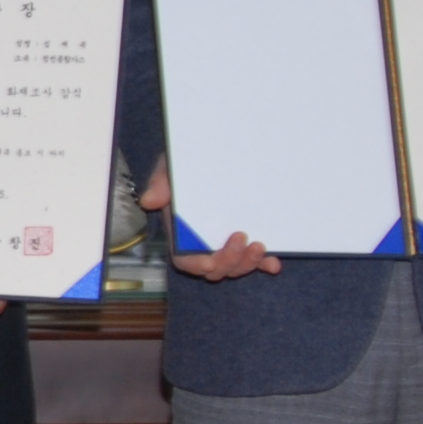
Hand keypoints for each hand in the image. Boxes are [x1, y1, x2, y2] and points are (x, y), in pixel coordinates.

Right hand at [138, 160, 277, 281]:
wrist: (209, 155)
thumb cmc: (185, 165)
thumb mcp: (170, 169)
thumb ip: (160, 184)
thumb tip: (148, 201)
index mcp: (181, 233)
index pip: (184, 260)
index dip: (195, 265)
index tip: (208, 263)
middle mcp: (204, 244)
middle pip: (215, 268)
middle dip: (229, 261)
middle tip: (242, 238)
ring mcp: (226, 243)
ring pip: (236, 267)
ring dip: (248, 263)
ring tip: (260, 246)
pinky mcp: (247, 240)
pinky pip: (256, 259)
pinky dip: (265, 264)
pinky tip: (274, 264)